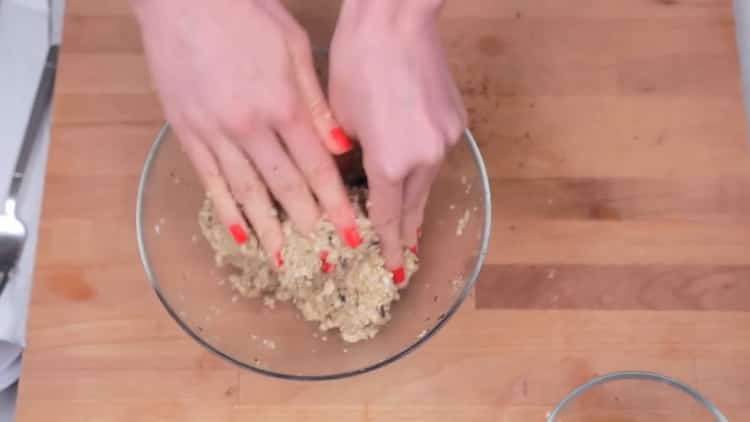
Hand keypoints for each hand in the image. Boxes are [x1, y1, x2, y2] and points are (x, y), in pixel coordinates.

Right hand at [132, 0, 361, 266]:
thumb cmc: (246, 13)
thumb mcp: (295, 48)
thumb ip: (317, 104)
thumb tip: (340, 148)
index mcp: (283, 106)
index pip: (317, 170)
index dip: (337, 205)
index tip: (353, 233)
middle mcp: (249, 128)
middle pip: (286, 188)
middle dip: (309, 225)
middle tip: (325, 257)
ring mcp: (214, 133)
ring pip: (247, 193)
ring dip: (269, 230)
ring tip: (284, 261)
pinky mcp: (187, 131)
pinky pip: (210, 181)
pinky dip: (225, 211)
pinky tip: (239, 235)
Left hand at [328, 1, 466, 279]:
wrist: (396, 18)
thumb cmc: (356, 61)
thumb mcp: (337, 117)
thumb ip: (349, 155)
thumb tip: (355, 171)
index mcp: (390, 162)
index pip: (387, 217)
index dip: (389, 245)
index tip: (396, 269)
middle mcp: (425, 157)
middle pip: (414, 206)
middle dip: (407, 233)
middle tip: (405, 258)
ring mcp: (445, 139)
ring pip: (427, 181)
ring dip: (415, 200)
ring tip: (408, 221)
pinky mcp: (456, 120)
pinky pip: (436, 154)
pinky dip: (423, 165)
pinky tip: (413, 167)